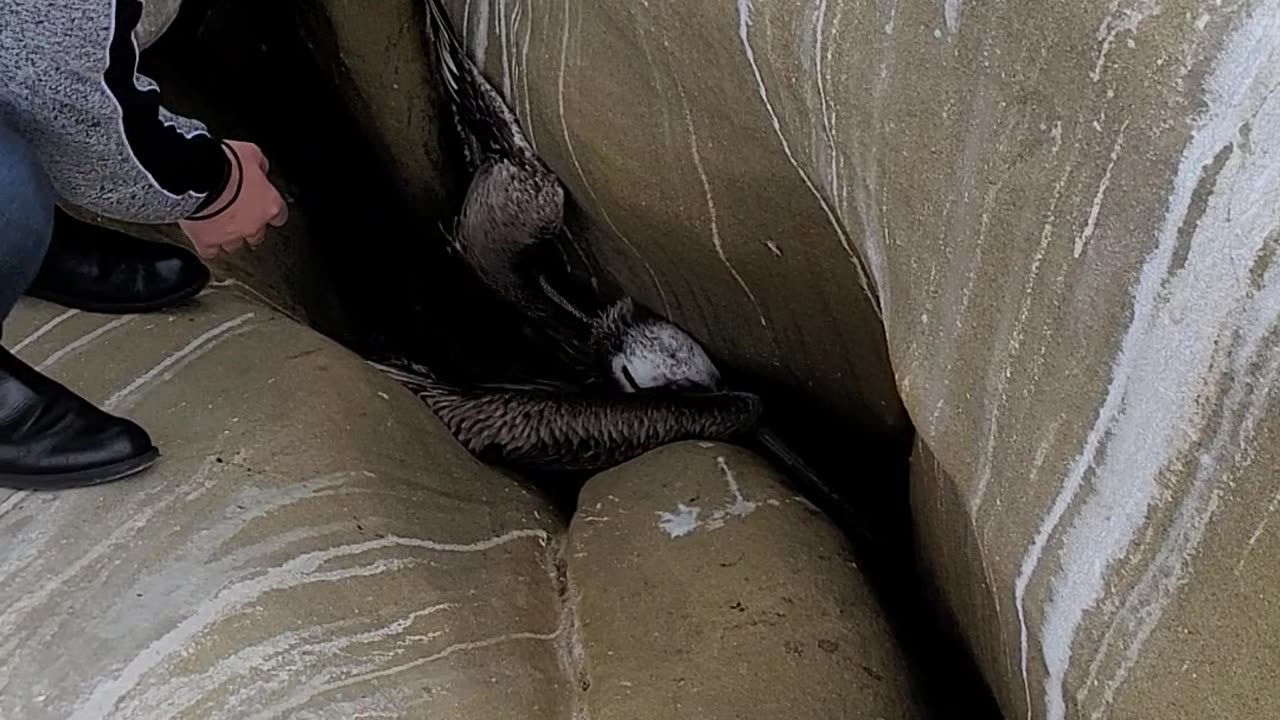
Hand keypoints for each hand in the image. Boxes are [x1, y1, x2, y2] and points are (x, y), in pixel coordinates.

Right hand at [178, 140, 287, 258]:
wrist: (197, 175)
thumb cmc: (224, 163)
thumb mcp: (251, 152)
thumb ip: (260, 164)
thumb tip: (261, 168)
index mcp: (268, 205)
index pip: (279, 215)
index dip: (271, 212)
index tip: (265, 210)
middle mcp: (253, 225)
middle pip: (257, 235)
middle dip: (250, 227)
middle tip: (240, 217)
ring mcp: (230, 236)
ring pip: (235, 245)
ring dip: (229, 236)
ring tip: (220, 225)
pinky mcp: (207, 242)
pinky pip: (211, 252)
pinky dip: (209, 246)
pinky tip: (205, 238)